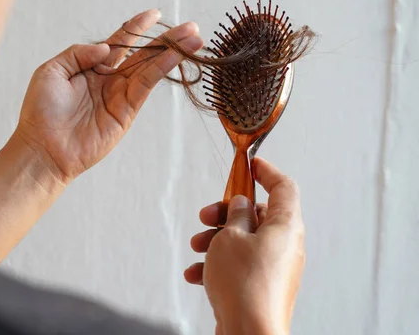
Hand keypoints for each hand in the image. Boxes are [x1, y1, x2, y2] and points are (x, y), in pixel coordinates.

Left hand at [12, 10, 203, 183]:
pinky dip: (162, 69)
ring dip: (173, 53)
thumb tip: (107, 48)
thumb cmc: (41, 112)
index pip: (120, 43)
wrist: (42, 148)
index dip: (137, 27)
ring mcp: (120, 96)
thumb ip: (79, 53)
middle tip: (191, 27)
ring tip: (195, 38)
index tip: (154, 14)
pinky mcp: (127, 112)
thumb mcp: (51, 71)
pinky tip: (176, 56)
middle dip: (167, 40)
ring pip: (151, 68)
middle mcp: (109, 79)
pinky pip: (147, 85)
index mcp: (91, 67)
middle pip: (143, 54)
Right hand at [185, 158, 304, 334]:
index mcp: (286, 226)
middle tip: (206, 215)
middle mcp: (285, 245)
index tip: (251, 164)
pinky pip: (239, 265)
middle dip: (226, 213)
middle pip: (257, 215)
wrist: (249, 333)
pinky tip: (196, 274)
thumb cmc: (244, 284)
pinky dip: (217, 264)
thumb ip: (235, 215)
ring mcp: (274, 267)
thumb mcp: (231, 237)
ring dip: (216, 239)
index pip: (284, 187)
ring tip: (197, 246)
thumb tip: (240, 204)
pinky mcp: (262, 286)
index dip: (267, 172)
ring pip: (244, 240)